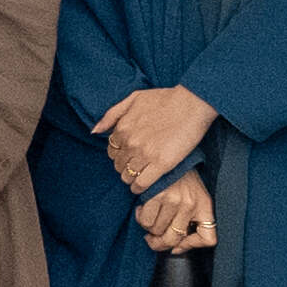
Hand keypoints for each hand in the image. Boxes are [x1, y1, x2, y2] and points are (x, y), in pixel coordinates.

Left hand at [94, 83, 216, 198]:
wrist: (192, 103)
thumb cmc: (165, 99)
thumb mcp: (134, 98)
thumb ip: (112, 114)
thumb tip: (95, 131)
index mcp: (123, 128)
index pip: (112, 151)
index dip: (120, 155)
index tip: (129, 156)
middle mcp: (130, 142)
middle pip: (118, 165)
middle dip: (125, 167)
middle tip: (136, 167)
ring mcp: (145, 154)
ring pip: (127, 176)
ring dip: (131, 178)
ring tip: (140, 176)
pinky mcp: (161, 163)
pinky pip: (141, 184)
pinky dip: (140, 187)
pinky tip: (144, 185)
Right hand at [133, 176, 217, 255]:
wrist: (169, 155)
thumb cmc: (180, 177)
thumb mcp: (195, 195)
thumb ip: (190, 220)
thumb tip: (176, 249)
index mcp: (204, 205)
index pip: (209, 238)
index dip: (191, 247)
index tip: (177, 247)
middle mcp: (191, 205)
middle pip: (173, 240)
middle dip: (158, 243)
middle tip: (152, 238)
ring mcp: (174, 201)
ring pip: (156, 231)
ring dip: (148, 228)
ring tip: (149, 216)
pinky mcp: (157, 196)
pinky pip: (145, 220)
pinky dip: (141, 218)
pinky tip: (143, 209)